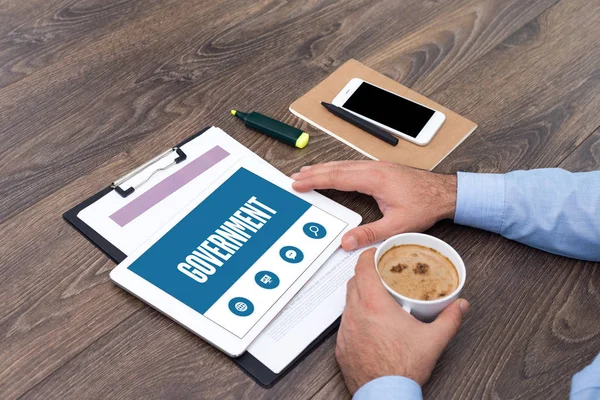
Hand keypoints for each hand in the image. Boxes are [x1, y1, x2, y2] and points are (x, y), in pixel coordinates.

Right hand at [292, 161, 456, 250]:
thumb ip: (369, 234)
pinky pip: (351, 166)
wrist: (445, 193)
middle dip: (313, 172)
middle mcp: (374, 168)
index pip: (337, 177)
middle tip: (294, 177)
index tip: (299, 182)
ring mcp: (377, 166)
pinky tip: (331, 172)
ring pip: (343, 165)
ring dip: (323, 169)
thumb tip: (347, 242)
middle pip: (336, 168)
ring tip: (306, 173)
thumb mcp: (397, 226)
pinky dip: (336, 168)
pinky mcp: (380, 169)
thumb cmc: (425, 205)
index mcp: (374, 179)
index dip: (315, 180)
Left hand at [335, 248, 468, 393]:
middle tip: (378, 275)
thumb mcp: (433, 340)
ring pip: (347, 303)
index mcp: (375, 305)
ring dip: (358, 296)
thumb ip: (450, 318)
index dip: (367, 256)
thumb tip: (460, 305)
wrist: (385, 394)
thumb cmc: (404, 368)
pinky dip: (355, 318)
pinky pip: (345, 324)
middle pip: (353, 282)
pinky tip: (369, 325)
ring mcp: (346, 330)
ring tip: (375, 300)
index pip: (363, 269)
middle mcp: (356, 314)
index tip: (374, 253)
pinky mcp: (341, 346)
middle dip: (364, 274)